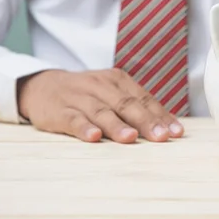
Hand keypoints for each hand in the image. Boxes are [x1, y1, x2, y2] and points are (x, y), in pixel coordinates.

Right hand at [17, 69, 183, 142]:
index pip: (143, 99)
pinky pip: (74, 119)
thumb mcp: (110, 93)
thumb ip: (134, 107)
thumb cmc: (86, 94)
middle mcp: (101, 86)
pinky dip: (84, 128)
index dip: (160, 116)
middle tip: (161, 137)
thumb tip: (166, 127)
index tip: (176, 132)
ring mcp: (80, 98)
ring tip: (131, 138)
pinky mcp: (60, 111)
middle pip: (126, 105)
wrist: (42, 86)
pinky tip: (94, 137)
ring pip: (101, 112)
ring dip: (117, 125)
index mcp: (117, 80)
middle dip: (146, 121)